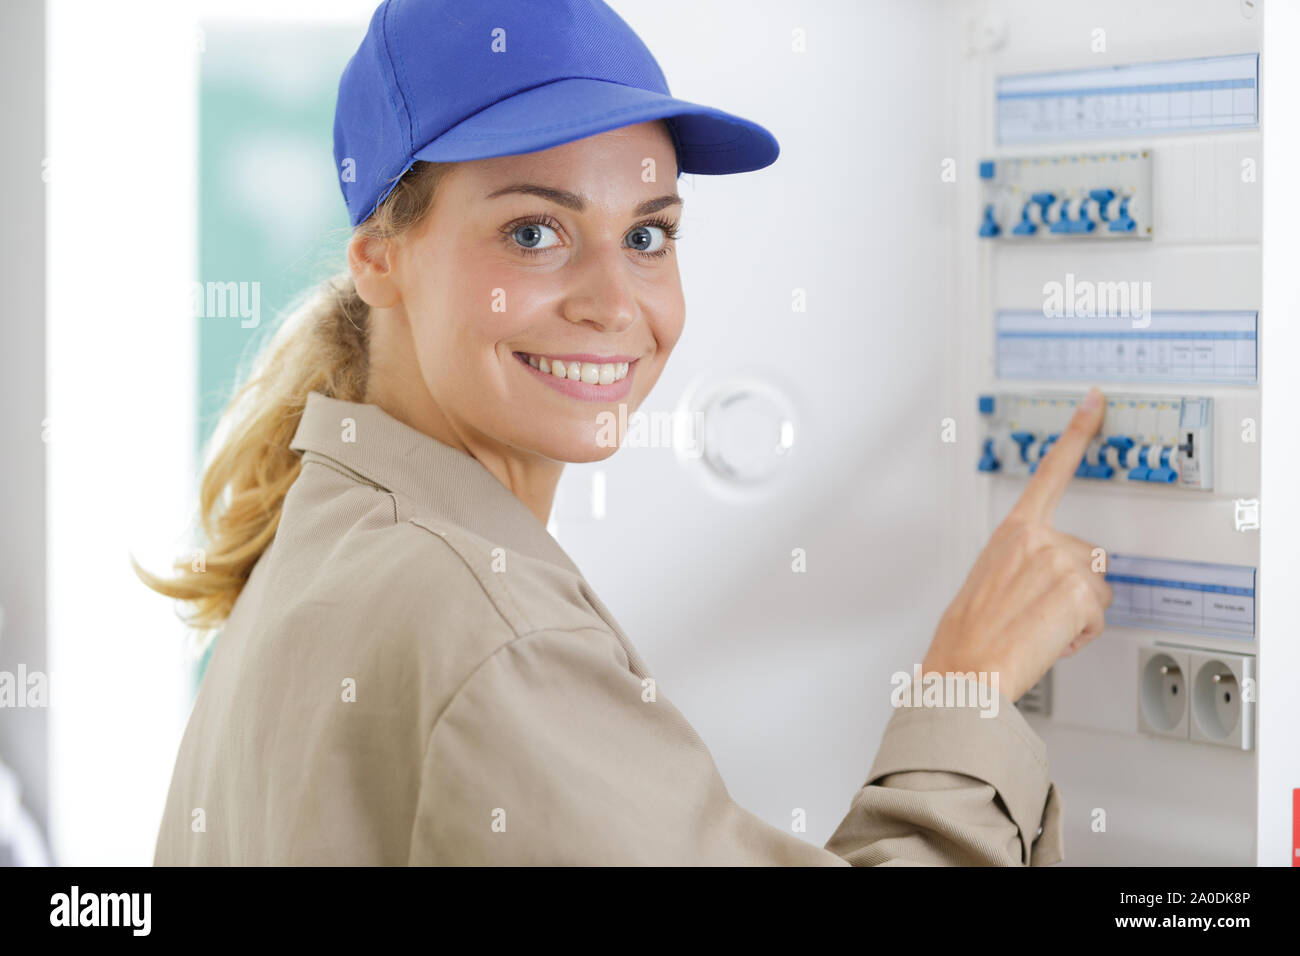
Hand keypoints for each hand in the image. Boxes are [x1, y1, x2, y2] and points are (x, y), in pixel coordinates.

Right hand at [922, 387, 1114, 702]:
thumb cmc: (968, 635)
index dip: (1078, 432)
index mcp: (1012, 531)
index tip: (1097, 402)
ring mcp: (1060, 563)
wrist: (965, 667)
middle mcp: (1037, 538)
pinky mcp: (1078, 591)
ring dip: (1078, 613)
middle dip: (1075, 587)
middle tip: (1036, 613)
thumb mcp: (988, 581)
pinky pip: (1099, 615)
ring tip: (1039, 628)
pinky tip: (1049, 638)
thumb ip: (1023, 564)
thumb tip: (1047, 578)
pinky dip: (1081, 634)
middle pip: (1088, 555)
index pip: (1050, 471)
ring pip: (1098, 588)